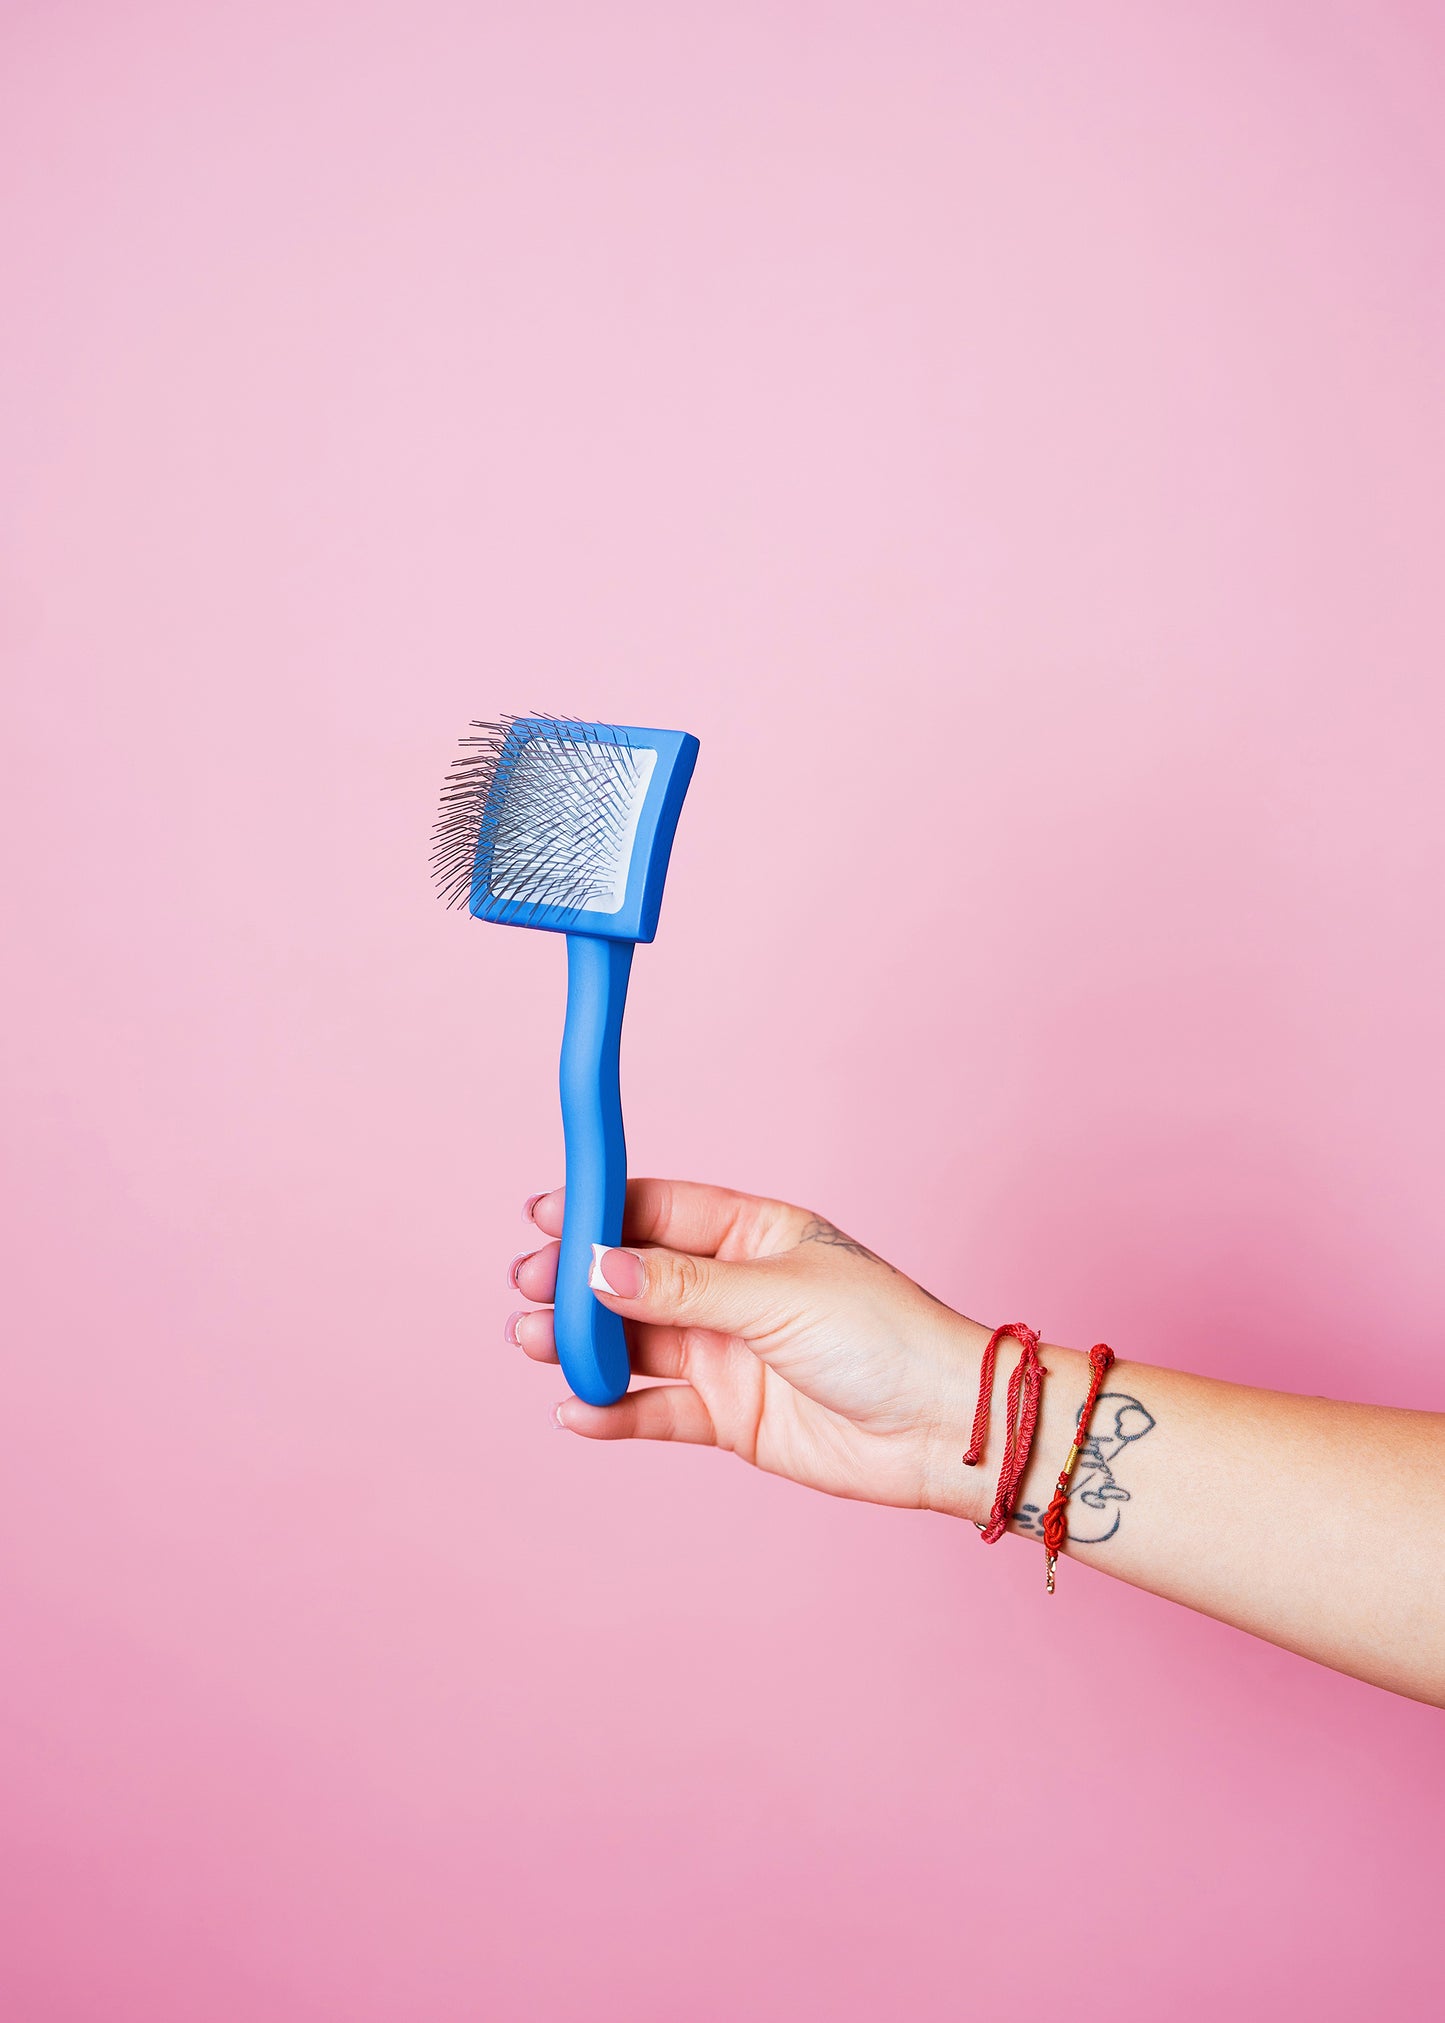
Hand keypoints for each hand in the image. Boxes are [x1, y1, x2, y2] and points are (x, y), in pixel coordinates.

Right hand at [507, 1178, 996, 1522]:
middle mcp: (734, 1291)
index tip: (545, 1213)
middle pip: (634, 1278)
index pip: (660, 1211)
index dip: (600, 1210)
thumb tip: (600, 1266)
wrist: (943, 1430)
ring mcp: (729, 1353)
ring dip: (584, 1343)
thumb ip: (683, 1288)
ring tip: (536, 1343)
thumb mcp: (777, 1297)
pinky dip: (614, 1409)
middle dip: (578, 1281)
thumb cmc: (886, 1339)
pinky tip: (577, 1410)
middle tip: (527, 1286)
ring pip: (636, 1341)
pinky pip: (656, 1408)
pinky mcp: (730, 1416)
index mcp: (755, 1235)